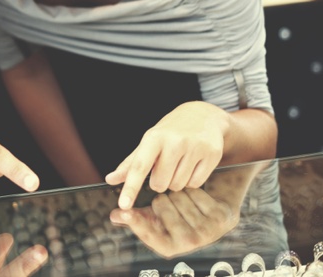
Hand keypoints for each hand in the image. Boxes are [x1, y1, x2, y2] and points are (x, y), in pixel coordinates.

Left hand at [105, 101, 227, 209]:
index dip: (130, 188)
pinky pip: (195, 184)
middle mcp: (174, 141)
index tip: (123, 205)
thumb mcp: (149, 142)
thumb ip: (131, 164)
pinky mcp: (212, 154)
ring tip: (179, 163)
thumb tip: (111, 179)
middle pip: (160, 183)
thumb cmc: (170, 132)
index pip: (139, 167)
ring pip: (178, 185)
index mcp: (154, 137)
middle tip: (165, 166)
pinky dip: (191, 180)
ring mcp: (194, 147)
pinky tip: (192, 165)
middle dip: (159, 181)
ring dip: (175, 181)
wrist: (202, 115)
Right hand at [108, 186, 237, 258]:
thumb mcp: (157, 218)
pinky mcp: (220, 218)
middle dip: (162, 197)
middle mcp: (188, 244)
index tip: (123, 211)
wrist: (217, 210)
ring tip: (184, 200)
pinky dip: (194, 189)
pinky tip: (198, 197)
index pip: (147, 233)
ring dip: (178, 191)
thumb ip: (135, 216)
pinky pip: (195, 192)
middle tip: (169, 202)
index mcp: (169, 246)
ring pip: (178, 195)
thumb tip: (114, 216)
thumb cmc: (181, 215)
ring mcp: (206, 232)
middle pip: (160, 204)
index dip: (134, 221)